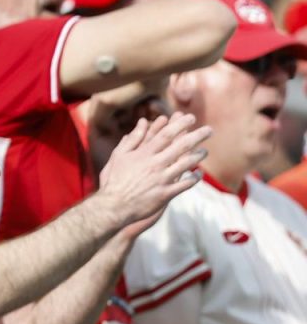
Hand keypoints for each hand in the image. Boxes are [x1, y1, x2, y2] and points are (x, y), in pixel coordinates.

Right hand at [96, 113, 209, 235]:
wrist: (114, 205)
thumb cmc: (115, 179)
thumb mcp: (119, 155)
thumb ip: (133, 138)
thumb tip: (143, 122)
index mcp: (144, 153)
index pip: (166, 134)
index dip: (180, 124)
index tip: (190, 117)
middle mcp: (155, 164)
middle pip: (181, 146)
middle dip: (197, 136)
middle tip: (209, 130)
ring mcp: (162, 179)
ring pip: (186, 164)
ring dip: (198, 156)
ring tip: (205, 150)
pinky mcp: (166, 194)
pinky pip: (185, 184)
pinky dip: (195, 178)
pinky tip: (199, 173)